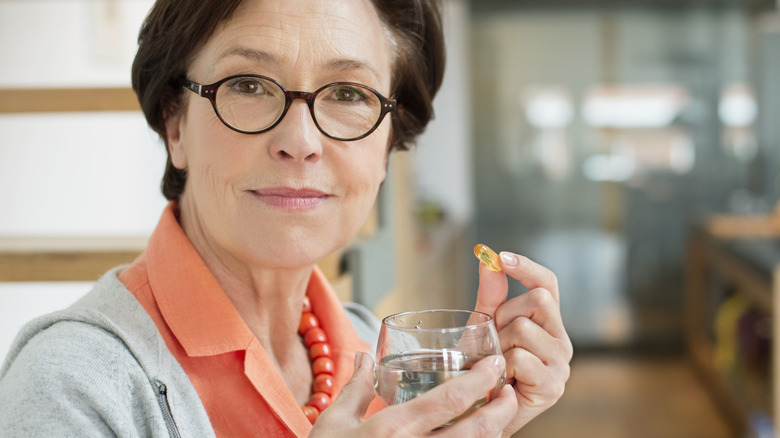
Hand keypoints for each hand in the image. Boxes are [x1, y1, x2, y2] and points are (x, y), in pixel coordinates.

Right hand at [310, 352, 517, 436]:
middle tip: (509, 392)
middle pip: (476, 431)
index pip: (450, 400)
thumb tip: (365, 356)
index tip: (495, 365)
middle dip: (502, 409)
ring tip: (498, 416)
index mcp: (393, 430)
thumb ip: (356, 388)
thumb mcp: (334, 422)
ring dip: (494, 434)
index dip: (480, 380)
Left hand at [474, 251, 572, 435]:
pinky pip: (520, 357)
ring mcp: (561, 364)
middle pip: (538, 300)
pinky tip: (503, 379)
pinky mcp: (553, 386)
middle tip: (496, 341)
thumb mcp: (484, 327)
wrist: (480, 410)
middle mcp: (561, 341)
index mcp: (548, 323)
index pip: (548, 284)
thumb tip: (490, 259)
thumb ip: (491, 296)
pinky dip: (502, 367)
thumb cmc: (483, 369)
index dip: (528, 267)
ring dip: (500, 344)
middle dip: (506, 314)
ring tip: (496, 364)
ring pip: (524, 328)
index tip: (502, 257)